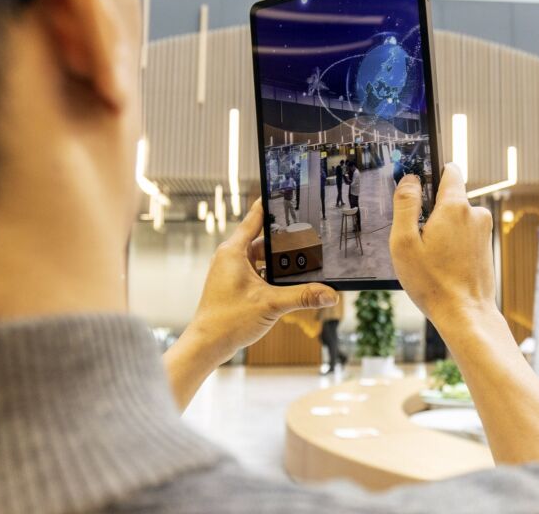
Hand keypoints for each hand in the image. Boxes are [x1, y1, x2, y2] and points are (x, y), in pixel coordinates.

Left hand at [182, 200, 337, 364]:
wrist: (207, 345)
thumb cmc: (228, 320)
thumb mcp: (271, 304)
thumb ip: (303, 296)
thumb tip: (331, 294)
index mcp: (234, 251)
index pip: (255, 218)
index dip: (271, 205)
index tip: (286, 192)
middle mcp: (231, 257)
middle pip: (263, 240)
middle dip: (285, 241)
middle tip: (309, 234)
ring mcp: (232, 272)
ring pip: (262, 259)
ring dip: (280, 262)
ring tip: (304, 260)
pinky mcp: (235, 286)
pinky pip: (258, 272)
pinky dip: (272, 275)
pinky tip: (289, 282)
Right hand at [390, 164, 494, 327]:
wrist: (465, 314)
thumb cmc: (432, 282)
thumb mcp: (404, 242)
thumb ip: (405, 205)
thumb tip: (409, 179)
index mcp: (455, 206)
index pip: (450, 170)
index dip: (432, 173)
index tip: (417, 185)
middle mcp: (475, 213)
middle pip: (449, 197)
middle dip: (431, 210)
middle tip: (415, 236)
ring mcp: (483, 231)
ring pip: (455, 218)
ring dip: (441, 229)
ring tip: (427, 255)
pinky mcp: (485, 247)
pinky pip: (463, 234)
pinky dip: (451, 243)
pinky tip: (440, 264)